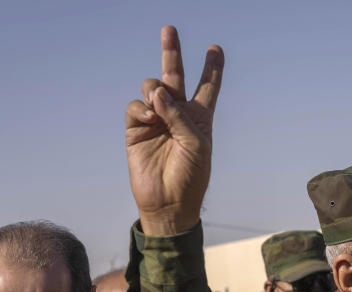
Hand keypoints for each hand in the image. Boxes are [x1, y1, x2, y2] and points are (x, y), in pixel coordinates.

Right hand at [126, 26, 223, 235]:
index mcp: (200, 118)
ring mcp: (156, 120)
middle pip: (176, 77)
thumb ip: (179, 115)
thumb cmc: (191, 176)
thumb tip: (157, 91)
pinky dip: (142, 107)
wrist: (169, 202)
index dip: (212, 69)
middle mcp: (178, 115)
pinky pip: (135, 106)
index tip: (215, 48)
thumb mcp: (196, 144)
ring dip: (155, 89)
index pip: (208, 88)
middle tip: (169, 29)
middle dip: (172, 53)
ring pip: (152, 88)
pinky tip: (149, 116)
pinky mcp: (136, 130)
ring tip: (158, 103)